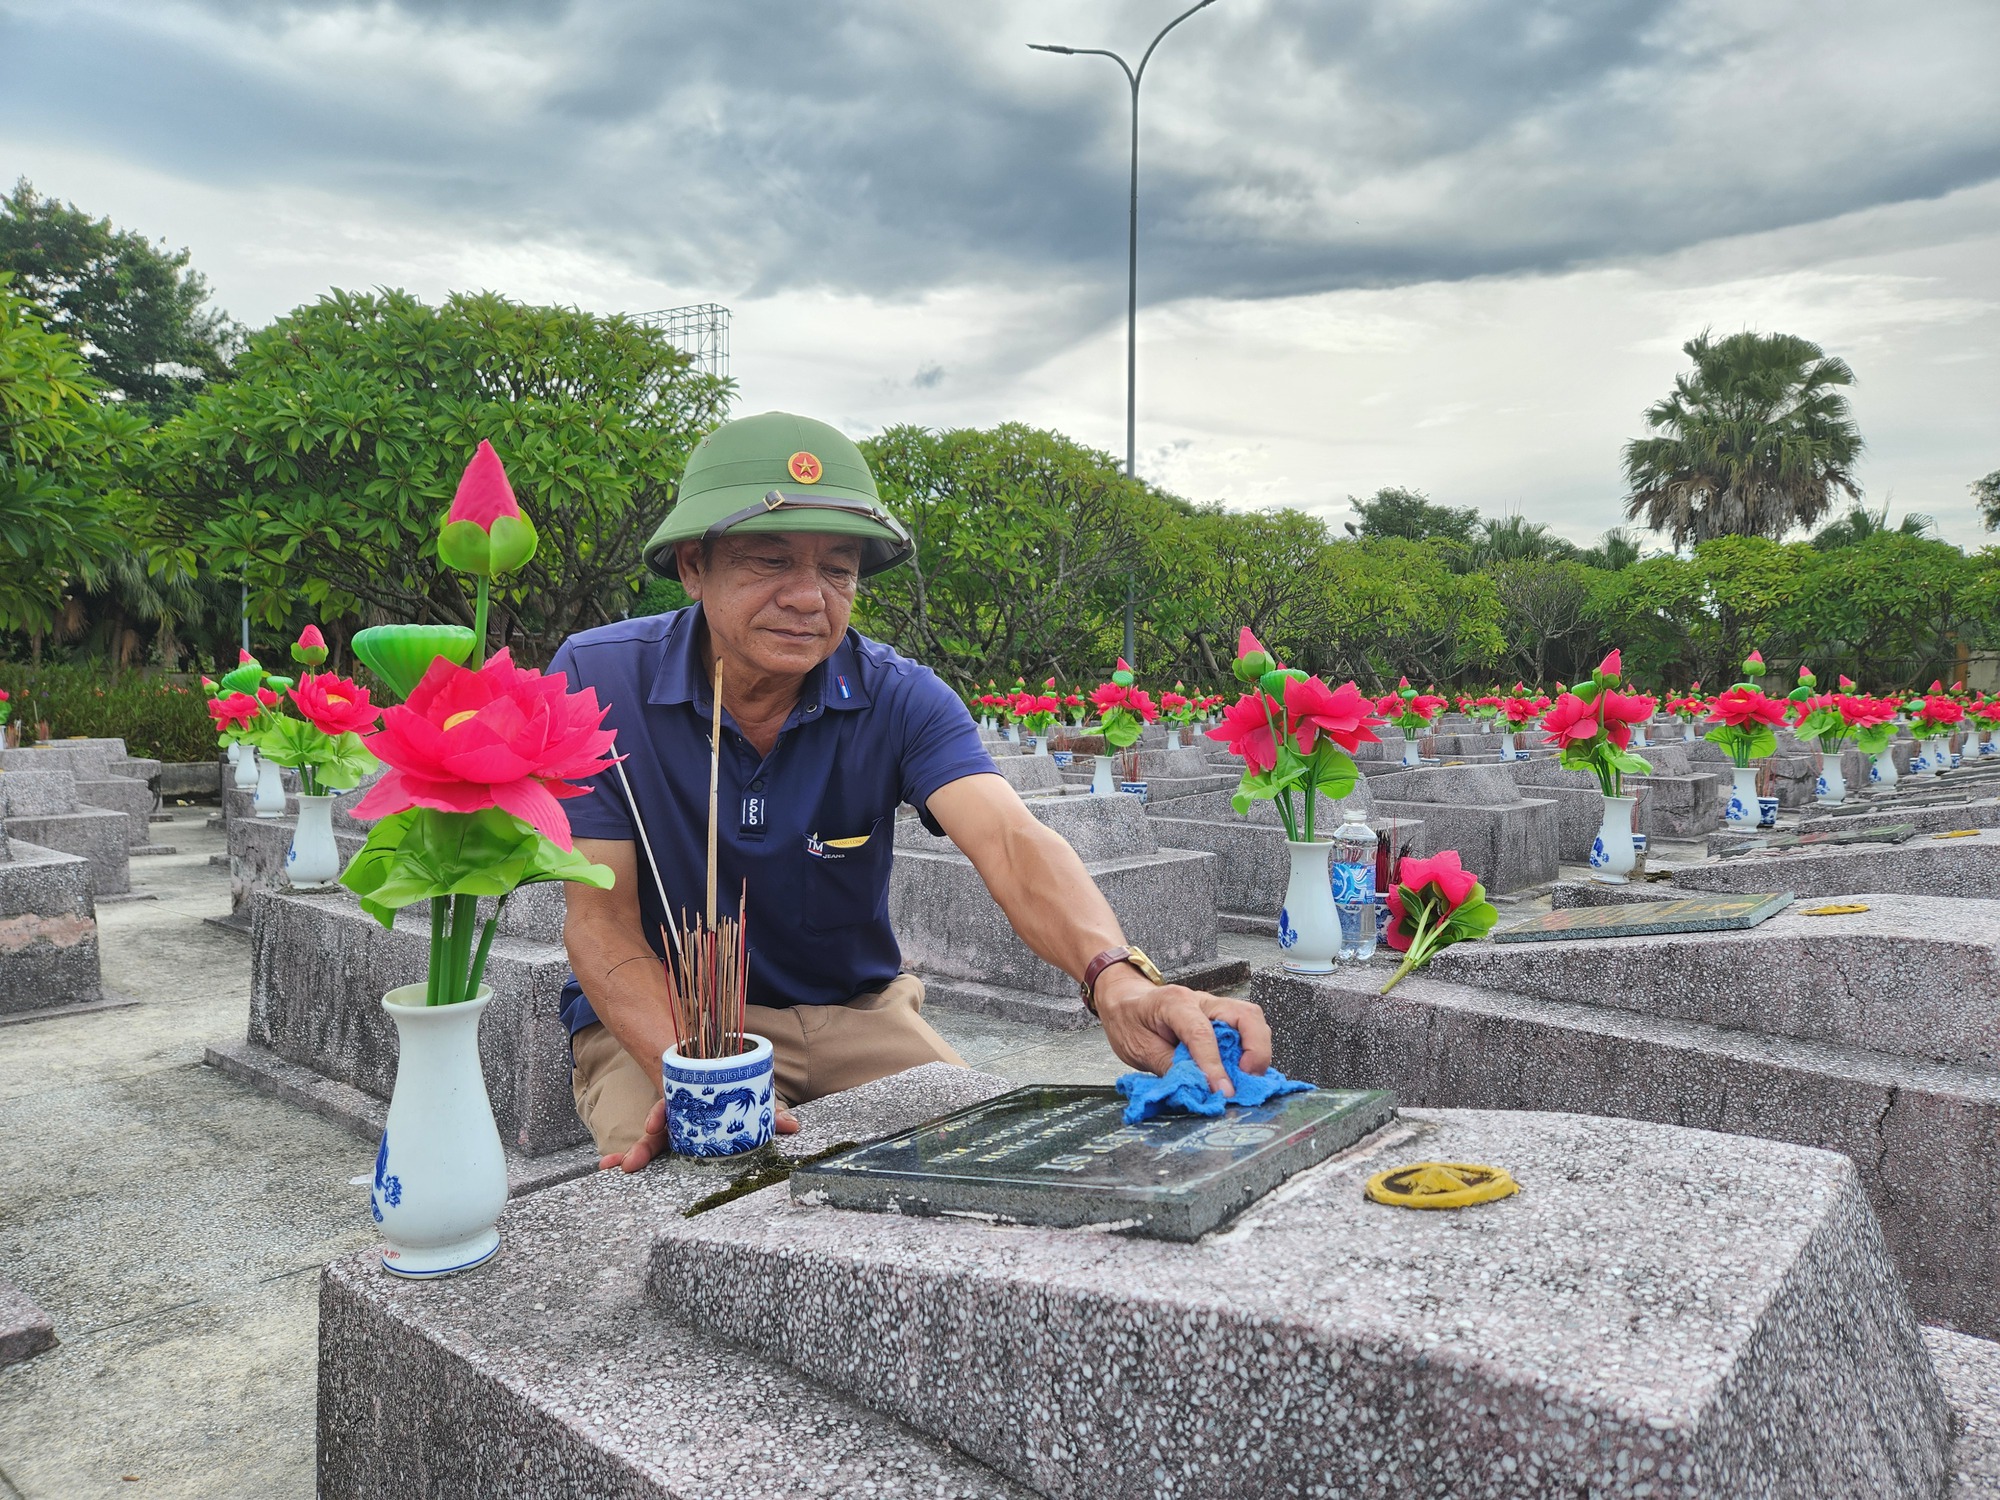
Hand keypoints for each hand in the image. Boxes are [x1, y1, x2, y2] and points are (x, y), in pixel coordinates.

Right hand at [599, 1097, 799, 1172]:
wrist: (721, 1075)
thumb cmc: (735, 1089)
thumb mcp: (752, 1096)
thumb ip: (767, 1109)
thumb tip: (792, 1126)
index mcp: (695, 1100)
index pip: (674, 1106)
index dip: (661, 1115)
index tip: (651, 1125)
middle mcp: (681, 1113)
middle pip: (659, 1130)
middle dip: (642, 1147)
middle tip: (627, 1165)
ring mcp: (676, 1127)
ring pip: (653, 1141)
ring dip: (633, 1153)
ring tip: (612, 1167)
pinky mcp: (676, 1138)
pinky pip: (655, 1148)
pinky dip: (631, 1155)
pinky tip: (609, 1165)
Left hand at [1092, 966, 1271, 1097]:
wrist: (1124, 1000)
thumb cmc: (1128, 1020)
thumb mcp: (1139, 1049)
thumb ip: (1170, 1068)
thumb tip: (1198, 1089)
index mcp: (1175, 1003)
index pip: (1202, 1034)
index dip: (1215, 1066)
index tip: (1222, 1092)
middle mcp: (1202, 1000)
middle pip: (1246, 1016)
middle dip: (1256, 1051)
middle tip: (1246, 1081)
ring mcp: (1215, 1007)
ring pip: (1253, 1021)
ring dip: (1257, 1052)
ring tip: (1245, 1079)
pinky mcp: (1221, 1018)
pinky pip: (1247, 1030)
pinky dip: (1251, 1052)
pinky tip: (1240, 1071)